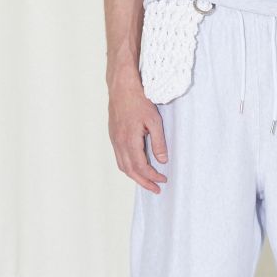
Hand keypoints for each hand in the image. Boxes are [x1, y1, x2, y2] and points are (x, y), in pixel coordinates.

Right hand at [109, 75, 167, 191]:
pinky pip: (119, 157)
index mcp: (129, 140)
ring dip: (135, 176)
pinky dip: (128, 166)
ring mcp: (114, 139)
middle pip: (130, 171)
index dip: (152, 176)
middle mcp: (119, 142)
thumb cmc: (139, 100)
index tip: (163, 180)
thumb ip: (159, 142)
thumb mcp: (154, 121)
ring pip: (122, 165)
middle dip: (143, 182)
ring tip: (147, 181)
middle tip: (156, 189)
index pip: (141, 167)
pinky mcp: (113, 135)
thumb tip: (162, 160)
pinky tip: (136, 166)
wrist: (122, 87)